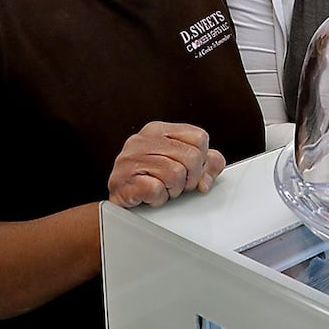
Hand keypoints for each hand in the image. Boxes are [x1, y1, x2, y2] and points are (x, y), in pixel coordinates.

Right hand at [106, 121, 225, 208]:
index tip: (191, 170)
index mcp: (158, 130)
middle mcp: (143, 140)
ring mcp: (130, 159)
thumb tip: (210, 173)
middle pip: (192, 157)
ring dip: (173, 190)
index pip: (199, 137)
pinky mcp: (123, 180)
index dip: (202, 159)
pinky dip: (158, 199)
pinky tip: (149, 196)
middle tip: (176, 184)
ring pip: (176, 174)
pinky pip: (156, 190)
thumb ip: (205, 163)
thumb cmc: (148, 179)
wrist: (119, 198)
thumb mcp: (181, 165)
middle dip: (190, 179)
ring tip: (161, 189)